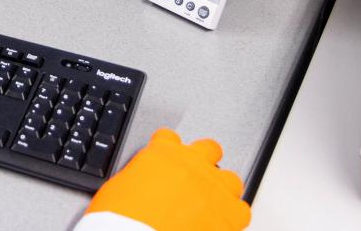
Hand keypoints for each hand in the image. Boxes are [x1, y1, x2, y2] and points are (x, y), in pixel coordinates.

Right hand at [85, 128, 249, 230]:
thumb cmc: (122, 219)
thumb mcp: (119, 189)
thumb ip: (138, 179)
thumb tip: (141, 187)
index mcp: (162, 153)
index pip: (170, 138)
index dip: (170, 150)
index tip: (169, 160)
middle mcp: (192, 163)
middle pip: (209, 148)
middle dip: (204, 161)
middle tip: (196, 179)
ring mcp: (214, 187)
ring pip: (231, 179)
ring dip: (222, 189)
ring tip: (212, 205)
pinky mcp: (230, 213)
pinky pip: (242, 210)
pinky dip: (233, 217)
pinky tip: (222, 224)